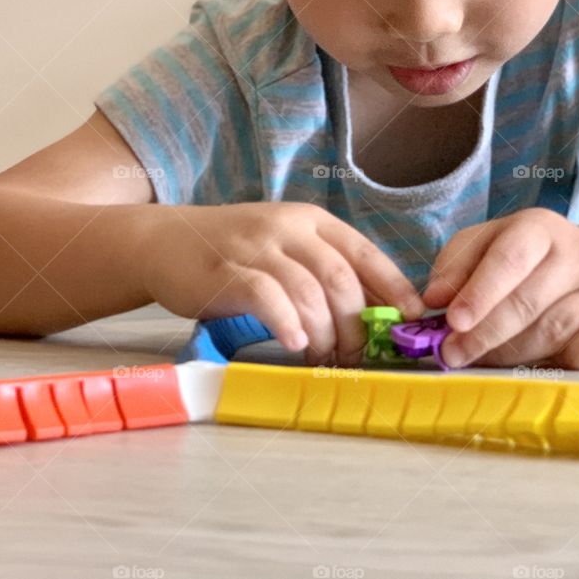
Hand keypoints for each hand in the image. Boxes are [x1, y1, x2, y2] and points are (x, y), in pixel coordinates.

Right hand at [143, 201, 423, 366]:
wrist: (166, 241)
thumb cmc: (235, 252)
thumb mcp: (285, 249)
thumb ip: (323, 270)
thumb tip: (374, 313)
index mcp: (311, 221)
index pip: (364, 253)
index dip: (393, 287)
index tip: (413, 319)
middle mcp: (288, 228)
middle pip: (340, 278)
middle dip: (355, 324)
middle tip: (356, 356)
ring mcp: (256, 247)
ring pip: (308, 291)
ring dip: (324, 333)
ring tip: (324, 358)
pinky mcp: (226, 271)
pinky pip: (266, 297)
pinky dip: (286, 323)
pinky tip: (294, 343)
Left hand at [420, 207, 578, 368]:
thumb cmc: (522, 261)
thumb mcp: (485, 246)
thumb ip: (455, 266)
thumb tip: (434, 299)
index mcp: (538, 227)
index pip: (509, 257)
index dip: (479, 292)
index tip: (452, 322)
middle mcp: (577, 251)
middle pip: (528, 301)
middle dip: (484, 333)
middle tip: (453, 354)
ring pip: (553, 330)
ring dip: (511, 353)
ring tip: (483, 359)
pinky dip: (576, 357)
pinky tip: (547, 363)